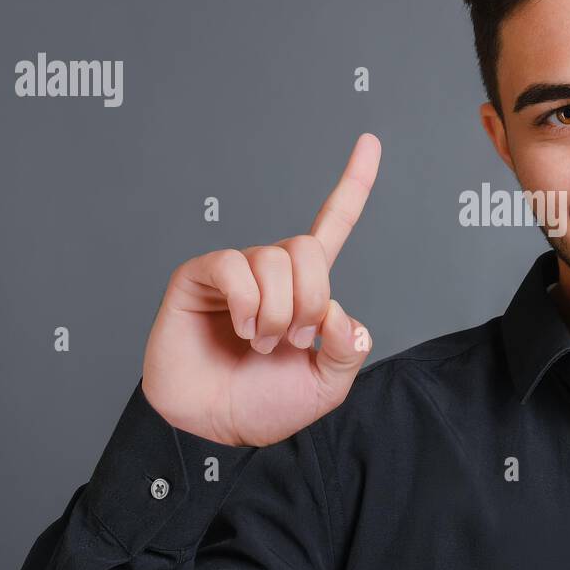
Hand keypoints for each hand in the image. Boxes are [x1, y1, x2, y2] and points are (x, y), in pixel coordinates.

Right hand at [140, 133, 380, 446]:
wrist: (215, 428)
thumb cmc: (265, 404)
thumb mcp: (327, 384)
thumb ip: (348, 349)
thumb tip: (342, 314)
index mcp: (307, 287)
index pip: (334, 224)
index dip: (353, 184)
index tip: (370, 141)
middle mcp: (272, 272)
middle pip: (306, 248)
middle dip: (310, 301)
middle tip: (293, 340)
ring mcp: (235, 273)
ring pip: (274, 260)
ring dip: (276, 314)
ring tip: (261, 344)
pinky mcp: (199, 277)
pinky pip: (233, 266)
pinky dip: (247, 303)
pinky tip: (243, 329)